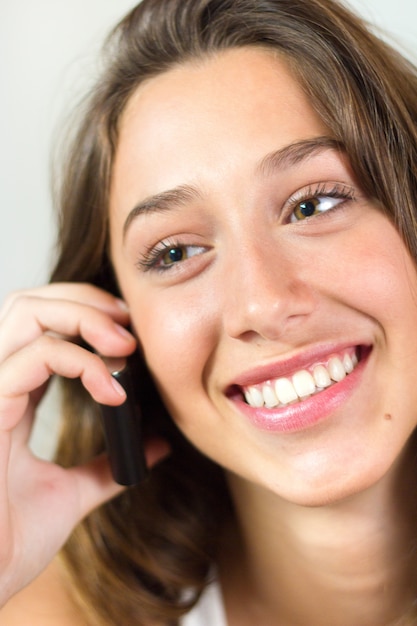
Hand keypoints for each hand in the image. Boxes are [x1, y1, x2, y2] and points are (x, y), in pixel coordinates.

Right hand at [0, 283, 167, 605]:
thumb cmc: (10, 541)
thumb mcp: (71, 493)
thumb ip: (107, 465)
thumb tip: (153, 446)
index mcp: (9, 397)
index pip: (39, 326)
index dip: (83, 314)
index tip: (129, 333)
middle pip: (29, 304)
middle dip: (84, 301)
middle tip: (129, 325)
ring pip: (25, 312)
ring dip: (83, 316)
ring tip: (125, 344)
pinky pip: (33, 357)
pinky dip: (82, 362)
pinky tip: (113, 390)